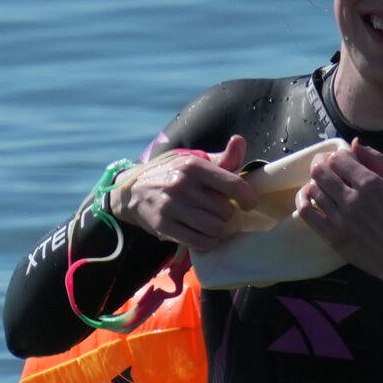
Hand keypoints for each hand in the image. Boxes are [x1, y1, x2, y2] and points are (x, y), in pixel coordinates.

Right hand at [111, 136, 253, 252]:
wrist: (134, 191)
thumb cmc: (174, 175)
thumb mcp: (195, 162)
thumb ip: (223, 157)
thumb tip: (240, 141)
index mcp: (193, 166)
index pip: (233, 184)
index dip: (248, 197)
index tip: (248, 203)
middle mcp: (181, 185)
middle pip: (225, 210)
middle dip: (226, 213)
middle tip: (218, 211)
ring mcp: (171, 207)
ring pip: (214, 228)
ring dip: (217, 229)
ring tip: (211, 223)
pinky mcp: (163, 226)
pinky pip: (200, 242)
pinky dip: (207, 241)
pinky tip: (203, 234)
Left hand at [296, 142, 382, 297]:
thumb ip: (378, 161)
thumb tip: (356, 143)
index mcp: (371, 184)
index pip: (339, 158)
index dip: (337, 156)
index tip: (341, 161)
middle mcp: (353, 200)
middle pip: (320, 172)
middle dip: (320, 164)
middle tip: (324, 167)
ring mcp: (340, 219)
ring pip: (313, 189)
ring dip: (314, 182)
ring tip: (321, 183)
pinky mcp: (332, 235)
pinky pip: (306, 212)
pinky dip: (302, 199)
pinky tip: (307, 196)